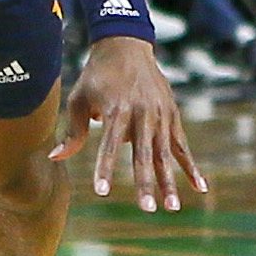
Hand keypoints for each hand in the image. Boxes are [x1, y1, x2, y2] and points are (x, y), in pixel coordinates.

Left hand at [51, 36, 206, 213]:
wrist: (126, 46)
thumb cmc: (97, 75)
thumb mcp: (79, 98)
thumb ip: (72, 130)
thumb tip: (55, 158)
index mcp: (116, 109)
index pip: (108, 145)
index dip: (105, 168)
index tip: (102, 192)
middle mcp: (142, 113)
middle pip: (144, 154)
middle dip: (145, 183)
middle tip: (147, 209)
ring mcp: (160, 114)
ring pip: (166, 153)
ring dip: (170, 181)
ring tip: (171, 207)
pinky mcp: (172, 115)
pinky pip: (182, 145)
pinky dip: (191, 166)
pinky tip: (200, 187)